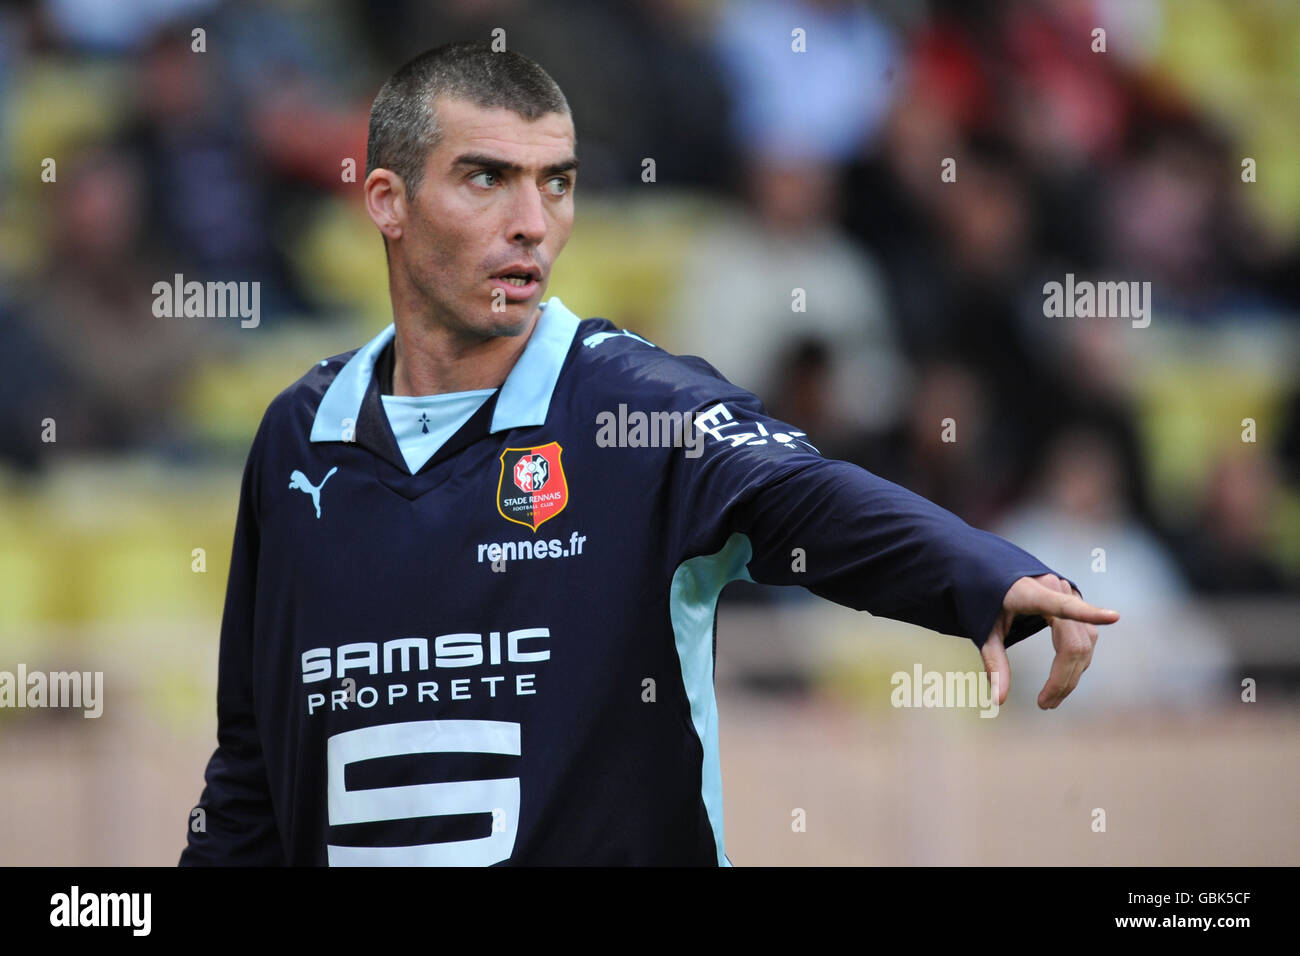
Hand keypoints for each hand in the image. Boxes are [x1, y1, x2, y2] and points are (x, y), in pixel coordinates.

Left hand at [981, 573, 1119, 709]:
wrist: (991, 569)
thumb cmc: (984, 598)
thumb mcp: (983, 630)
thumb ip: (993, 661)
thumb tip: (1000, 701)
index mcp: (1029, 591)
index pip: (1061, 605)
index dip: (1088, 612)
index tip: (1114, 616)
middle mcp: (1055, 589)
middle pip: (1074, 643)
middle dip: (1063, 680)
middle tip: (1045, 705)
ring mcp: (1069, 594)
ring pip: (1083, 643)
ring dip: (1071, 675)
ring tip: (1050, 699)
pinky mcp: (1075, 601)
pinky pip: (1083, 637)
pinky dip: (1074, 661)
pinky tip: (1061, 679)